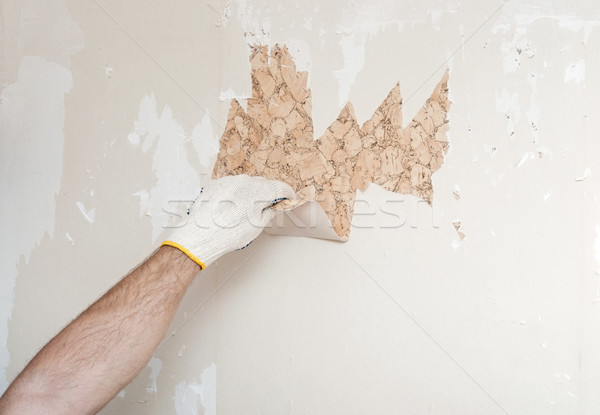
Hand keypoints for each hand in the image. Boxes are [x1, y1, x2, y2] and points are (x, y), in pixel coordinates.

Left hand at [162, 175, 294, 268]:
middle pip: (264, 184)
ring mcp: (229, 181)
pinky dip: (236, 193)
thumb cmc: (227, 234)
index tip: (289, 198)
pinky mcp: (216, 184)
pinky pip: (232, 185)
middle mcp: (244, 181)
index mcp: (258, 191)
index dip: (287, 194)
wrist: (200, 236)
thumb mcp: (257, 226)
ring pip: (247, 184)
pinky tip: (232, 208)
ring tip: (246, 211)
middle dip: (269, 194)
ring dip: (251, 193)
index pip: (280, 187)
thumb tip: (274, 207)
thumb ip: (269, 212)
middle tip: (269, 207)